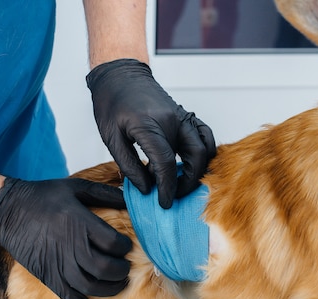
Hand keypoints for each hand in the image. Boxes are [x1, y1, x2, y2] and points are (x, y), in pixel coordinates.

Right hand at [0, 177, 131, 298]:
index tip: (126, 245)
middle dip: (122, 270)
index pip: (113, 243)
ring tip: (119, 282)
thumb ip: (104, 193)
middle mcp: (71, 248)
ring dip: (112, 288)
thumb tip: (129, 197)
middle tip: (126, 266)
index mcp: (79, 224)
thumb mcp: (76, 187)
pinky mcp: (49, 278)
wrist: (9, 211)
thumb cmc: (44, 197)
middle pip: (106, 268)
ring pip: (92, 287)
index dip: (125, 246)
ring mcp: (59, 266)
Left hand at [86, 59, 215, 208]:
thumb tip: (146, 188)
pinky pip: (205, 135)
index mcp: (149, 125)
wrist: (121, 75)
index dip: (166, 188)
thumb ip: (129, 165)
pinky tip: (194, 164)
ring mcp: (182, 116)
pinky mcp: (186, 115)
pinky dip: (206, 152)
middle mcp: (171, 120)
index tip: (163, 203)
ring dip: (198, 170)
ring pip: (205, 148)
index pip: (165, 163)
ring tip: (183, 184)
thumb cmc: (112, 104)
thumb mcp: (111, 137)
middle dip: (187, 184)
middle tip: (173, 196)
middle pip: (194, 158)